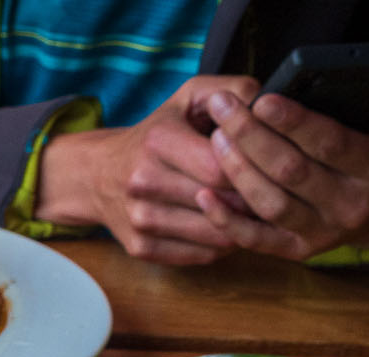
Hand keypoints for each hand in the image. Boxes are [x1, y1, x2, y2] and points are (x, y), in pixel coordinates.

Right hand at [35, 76, 259, 265]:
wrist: (97, 175)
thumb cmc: (155, 135)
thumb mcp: (187, 99)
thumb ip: (230, 88)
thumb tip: (265, 100)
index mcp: (158, 141)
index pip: (221, 167)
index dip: (252, 170)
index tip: (267, 167)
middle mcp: (143, 182)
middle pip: (221, 204)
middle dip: (253, 201)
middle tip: (271, 193)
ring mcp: (140, 220)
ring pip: (215, 236)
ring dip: (243, 226)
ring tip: (254, 212)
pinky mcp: (142, 247)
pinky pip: (201, 255)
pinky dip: (221, 244)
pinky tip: (226, 226)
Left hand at [195, 79, 368, 259]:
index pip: (330, 143)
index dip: (294, 123)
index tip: (262, 101)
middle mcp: (351, 205)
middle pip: (291, 172)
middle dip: (252, 138)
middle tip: (224, 110)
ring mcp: (322, 232)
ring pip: (270, 204)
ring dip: (237, 172)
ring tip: (216, 138)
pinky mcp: (297, 251)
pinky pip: (256, 240)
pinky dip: (226, 221)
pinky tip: (204, 195)